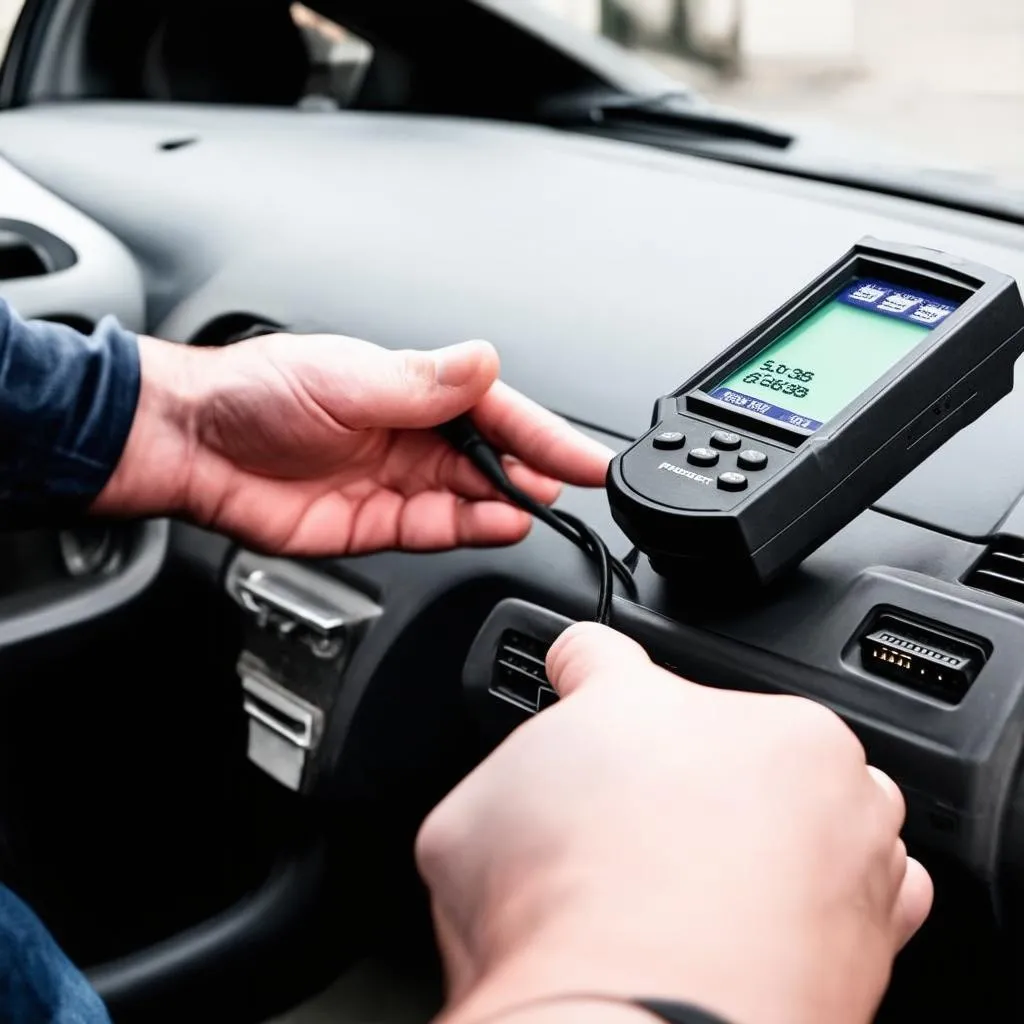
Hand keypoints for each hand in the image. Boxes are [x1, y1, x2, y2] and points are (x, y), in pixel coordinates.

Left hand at [93, 334, 612, 554]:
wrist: (192, 448)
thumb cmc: (254, 394)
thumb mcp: (346, 377)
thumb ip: (422, 383)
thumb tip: (483, 363)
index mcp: (410, 386)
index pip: (494, 408)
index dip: (543, 432)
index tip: (584, 453)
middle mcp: (410, 432)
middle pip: (492, 455)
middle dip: (534, 468)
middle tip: (569, 480)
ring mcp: (396, 479)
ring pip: (470, 496)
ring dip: (506, 502)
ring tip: (537, 504)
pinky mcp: (377, 523)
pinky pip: (435, 528)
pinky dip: (469, 529)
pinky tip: (497, 525)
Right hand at [416, 624, 932, 1023]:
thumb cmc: (554, 927)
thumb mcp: (464, 827)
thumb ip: (506, 782)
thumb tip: (524, 797)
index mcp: (632, 702)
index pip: (600, 656)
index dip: (581, 670)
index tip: (580, 674)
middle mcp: (741, 734)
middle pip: (706, 727)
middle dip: (677, 770)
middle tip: (637, 840)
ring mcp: (826, 809)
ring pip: (797, 785)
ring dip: (767, 819)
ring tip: (714, 887)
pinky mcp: (883, 897)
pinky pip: (870, 865)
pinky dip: (832, 882)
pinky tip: (783, 916)